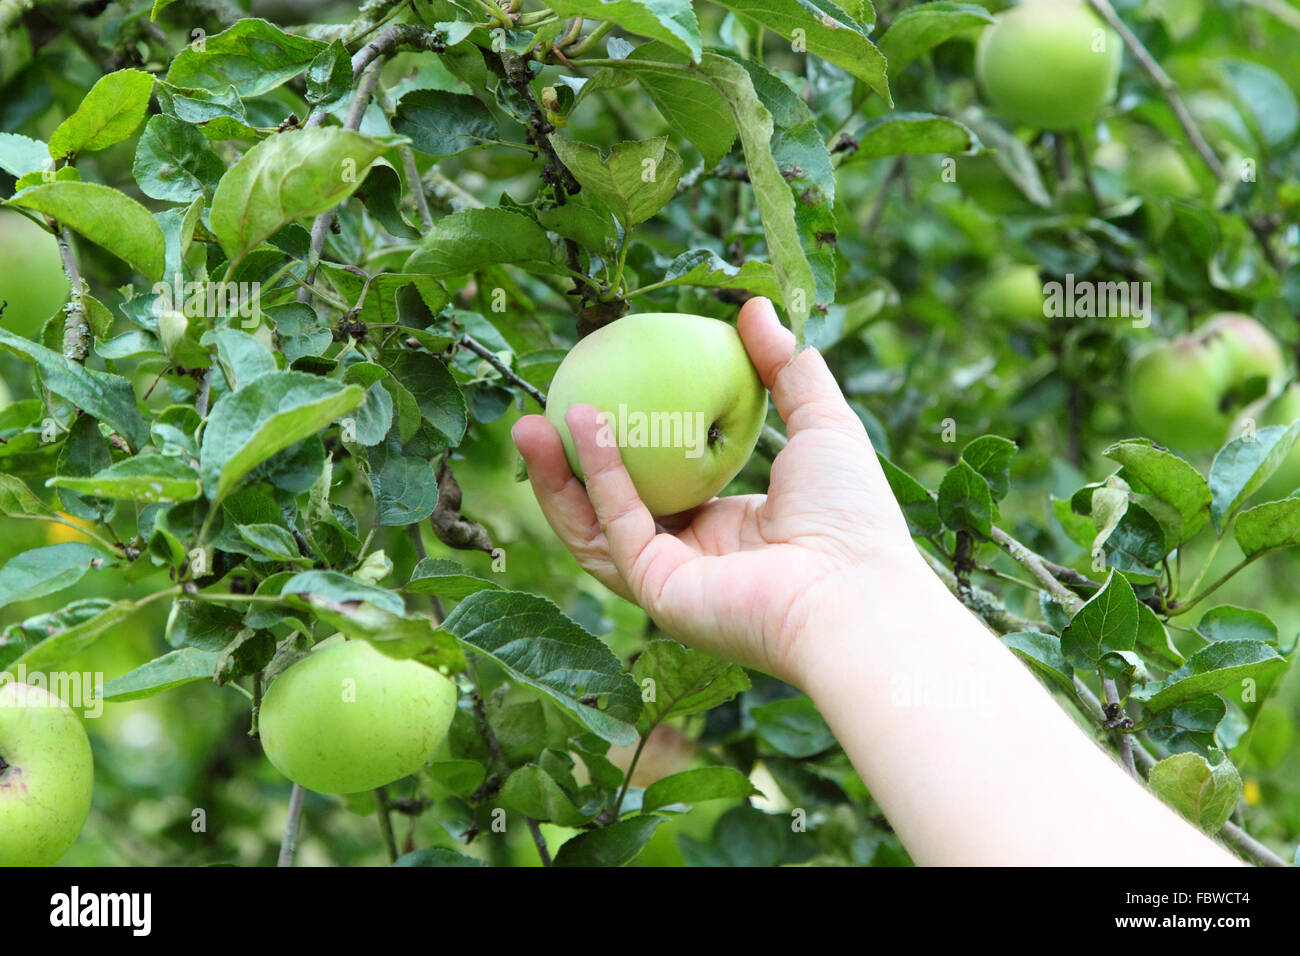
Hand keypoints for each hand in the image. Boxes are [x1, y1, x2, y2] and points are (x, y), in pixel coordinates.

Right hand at [511, 297, 919, 685]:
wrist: (859, 593)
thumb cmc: (853, 516)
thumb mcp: (821, 423)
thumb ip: (786, 367)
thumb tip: (753, 305)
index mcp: (727, 529)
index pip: (659, 484)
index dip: (624, 443)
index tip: (598, 391)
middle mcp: (692, 558)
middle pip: (610, 508)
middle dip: (569, 463)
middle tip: (544, 405)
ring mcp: (671, 581)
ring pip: (594, 527)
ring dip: (560, 475)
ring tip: (529, 421)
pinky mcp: (659, 594)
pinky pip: (617, 529)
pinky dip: (598, 478)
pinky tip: (584, 425)